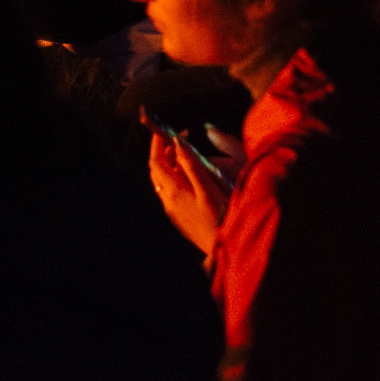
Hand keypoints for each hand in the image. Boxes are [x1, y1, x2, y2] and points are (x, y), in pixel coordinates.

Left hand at [147, 127, 234, 257]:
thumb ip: (193, 165)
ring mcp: (171, 211)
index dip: (156, 143)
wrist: (224, 250)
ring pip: (163, 181)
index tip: (162, 130)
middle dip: (165, 152)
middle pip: (157, 170)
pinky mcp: (177, 218)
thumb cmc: (221, 218)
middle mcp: (167, 201)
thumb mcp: (209, 188)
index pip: (155, 161)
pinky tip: (191, 178)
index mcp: (174, 192)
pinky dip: (176, 178)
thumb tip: (178, 143)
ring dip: (171, 166)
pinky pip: (169, 192)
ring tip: (188, 157)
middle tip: (181, 141)